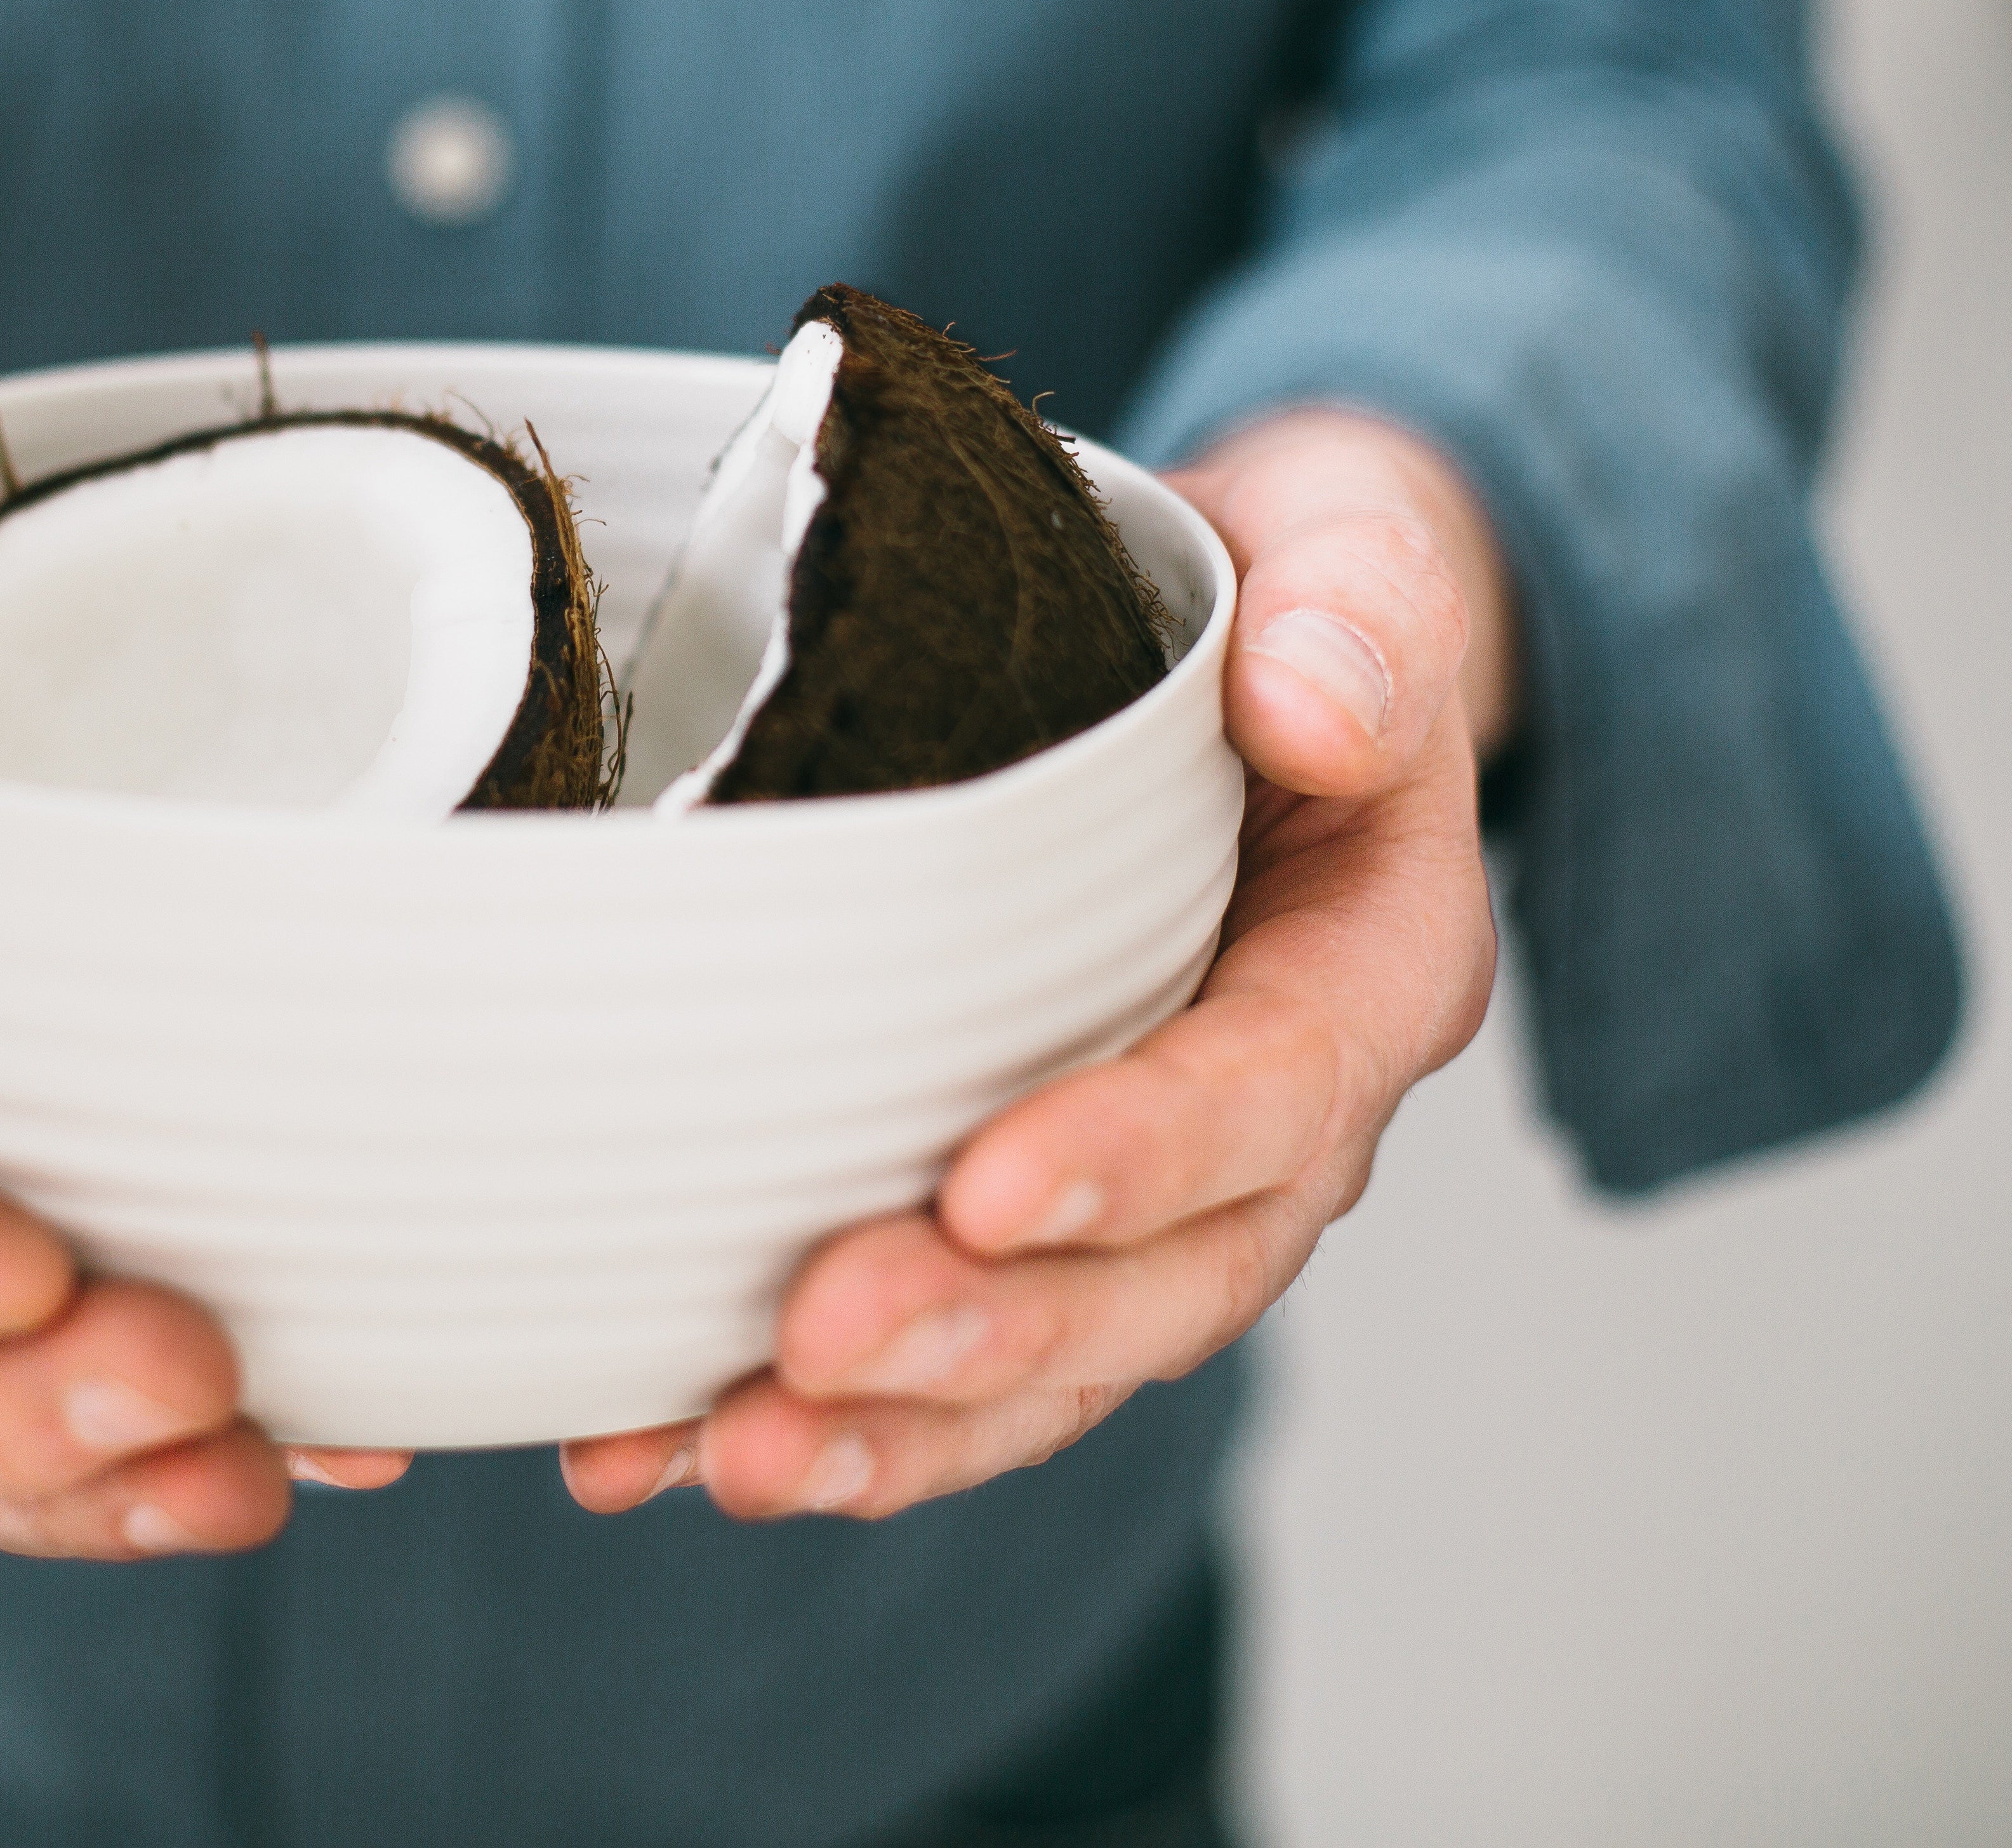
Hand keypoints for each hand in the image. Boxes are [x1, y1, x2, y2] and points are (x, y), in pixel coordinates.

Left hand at [561, 409, 1506, 1517]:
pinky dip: (817, 1412)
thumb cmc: (1280, 609)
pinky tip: (647, 1445)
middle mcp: (1274, 1128)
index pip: (1271, 1094)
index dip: (1138, 1157)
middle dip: (986, 1333)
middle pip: (1157, 1284)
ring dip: (889, 1428)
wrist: (1237, 669)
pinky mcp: (1027, 1217)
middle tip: (813, 1346)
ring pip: (1047, 1363)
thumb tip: (1310, 708)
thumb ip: (1358, 617)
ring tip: (716, 1457)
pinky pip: (950, 1355)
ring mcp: (1150, 1196)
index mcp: (1364, 973)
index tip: (986, 1188)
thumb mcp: (1350, 555)